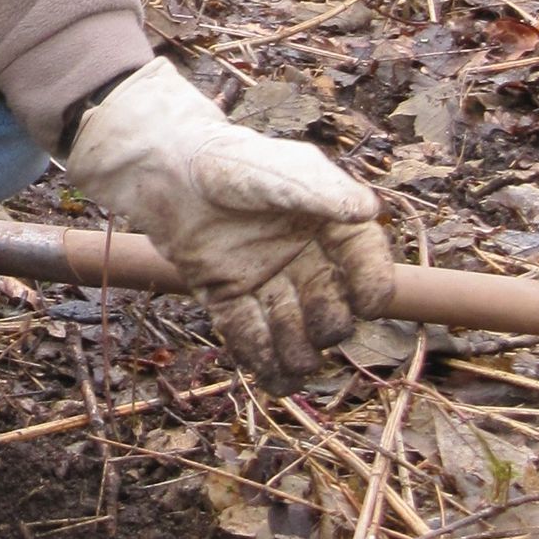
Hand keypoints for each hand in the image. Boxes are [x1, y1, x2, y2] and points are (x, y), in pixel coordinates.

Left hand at [67, 57, 392, 386]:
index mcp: (327, 226)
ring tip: (296, 365)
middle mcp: (302, 259)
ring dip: (296, 354)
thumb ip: (320, 191)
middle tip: (319, 329)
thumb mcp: (278, 170)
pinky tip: (270, 377)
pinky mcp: (228, 296)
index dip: (371, 287)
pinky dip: (259, 359)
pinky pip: (249, 336)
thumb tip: (368, 209)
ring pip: (291, 332)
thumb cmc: (229, 162)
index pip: (364, 264)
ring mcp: (266, 281)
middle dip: (328, 326)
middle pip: (330, 309)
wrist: (166, 171)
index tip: (367, 304)